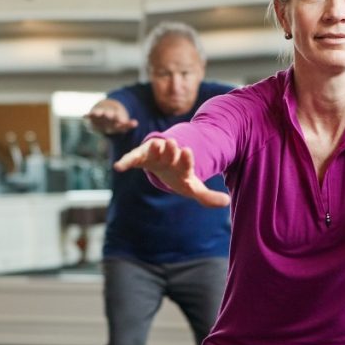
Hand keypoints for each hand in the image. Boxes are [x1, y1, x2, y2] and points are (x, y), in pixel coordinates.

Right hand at [87, 100, 137, 134]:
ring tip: (97, 113)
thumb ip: (128, 124)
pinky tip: (84, 115)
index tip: (123, 122)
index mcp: (117, 116)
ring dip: (98, 113)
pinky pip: (89, 115)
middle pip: (109, 114)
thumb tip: (136, 123)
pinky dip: (87, 115)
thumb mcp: (122, 125)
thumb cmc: (115, 123)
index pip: (120, 118)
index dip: (122, 120)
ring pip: (99, 113)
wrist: (104, 114)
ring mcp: (100, 114)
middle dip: (109, 114)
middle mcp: (108, 114)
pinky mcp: (92, 116)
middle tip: (109, 115)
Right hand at [114, 138, 229, 208]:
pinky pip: (133, 158)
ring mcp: (154, 155)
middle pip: (171, 153)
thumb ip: (207, 196)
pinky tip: (118, 167)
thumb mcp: (192, 187)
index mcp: (182, 164)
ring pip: (154, 150)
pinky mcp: (141, 156)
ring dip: (155, 148)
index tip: (188, 151)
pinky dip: (126, 162)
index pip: (186, 161)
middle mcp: (169, 157)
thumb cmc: (179, 176)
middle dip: (171, 149)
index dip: (187, 158)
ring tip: (155, 145)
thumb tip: (226, 202)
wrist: (164, 163)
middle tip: (171, 143)